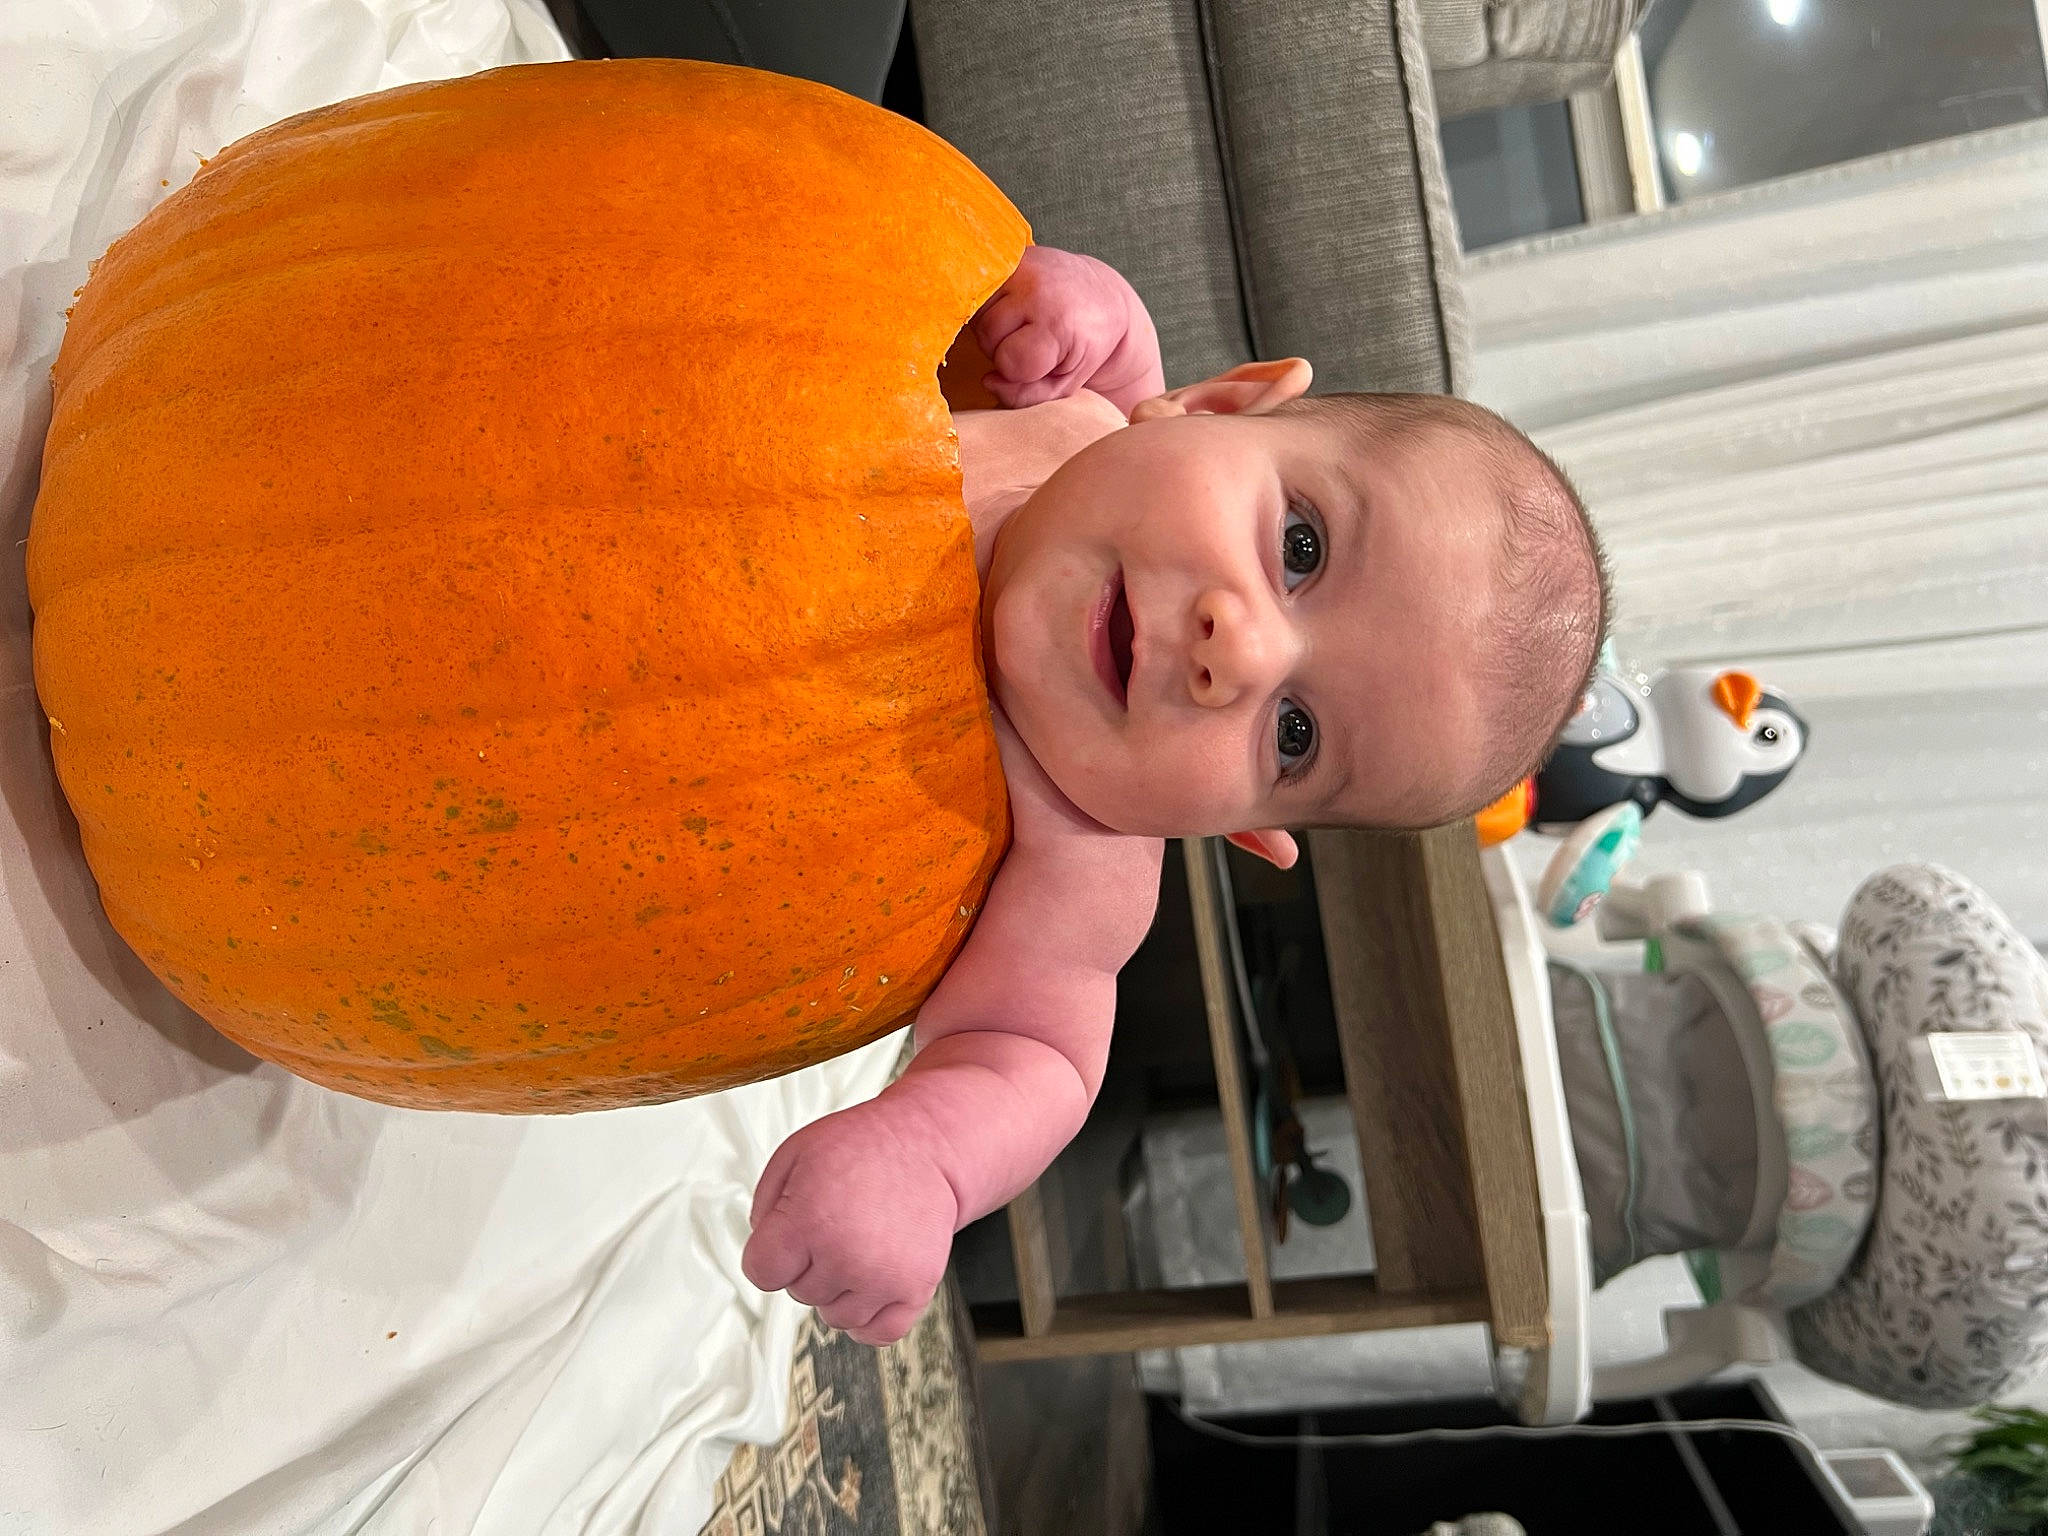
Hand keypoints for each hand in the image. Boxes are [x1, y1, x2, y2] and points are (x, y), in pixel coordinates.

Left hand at [741, 1100, 960, 1346]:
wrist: (927, 1145)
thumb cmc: (863, 1147)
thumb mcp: (794, 1155)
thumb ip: (763, 1208)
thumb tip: (762, 1252)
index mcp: (809, 1221)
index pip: (761, 1273)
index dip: (771, 1253)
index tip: (788, 1237)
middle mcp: (846, 1255)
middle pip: (799, 1293)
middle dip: (808, 1264)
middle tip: (835, 1227)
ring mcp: (882, 1277)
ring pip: (835, 1317)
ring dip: (839, 1290)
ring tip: (857, 1248)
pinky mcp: (915, 1289)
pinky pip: (878, 1334)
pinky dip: (869, 1320)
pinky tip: (868, 1288)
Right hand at [969, 245, 1160, 410]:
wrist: (1104, 296)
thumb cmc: (1085, 347)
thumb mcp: (1066, 383)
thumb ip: (1027, 396)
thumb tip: (988, 381)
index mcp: (1058, 324)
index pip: (1008, 362)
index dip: (1019, 369)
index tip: (1043, 358)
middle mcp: (1038, 289)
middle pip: (988, 337)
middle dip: (1004, 347)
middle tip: (1033, 339)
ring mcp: (1023, 266)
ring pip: (979, 314)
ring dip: (994, 326)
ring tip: (1024, 322)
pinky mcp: (1012, 254)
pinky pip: (980, 290)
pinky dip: (991, 304)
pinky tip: (1016, 306)